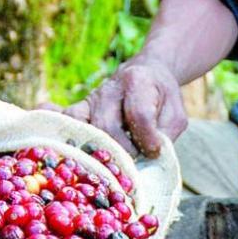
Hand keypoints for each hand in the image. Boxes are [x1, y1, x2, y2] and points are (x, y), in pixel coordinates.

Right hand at [64, 60, 187, 158]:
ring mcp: (92, 99)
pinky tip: (64, 149)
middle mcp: (110, 88)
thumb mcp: (175, 114)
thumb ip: (166, 135)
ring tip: (108, 165)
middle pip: (107, 125)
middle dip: (121, 150)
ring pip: (84, 127)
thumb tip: (148, 159)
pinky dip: (63, 134)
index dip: (146, 138)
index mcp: (138, 82)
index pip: (138, 114)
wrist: (147, 73)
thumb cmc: (162, 99)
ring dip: (96, 150)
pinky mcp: (80, 109)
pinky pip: (65, 121)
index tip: (154, 152)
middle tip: (133, 163)